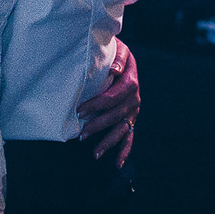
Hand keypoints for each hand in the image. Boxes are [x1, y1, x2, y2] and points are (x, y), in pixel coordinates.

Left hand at [78, 39, 139, 166]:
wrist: (121, 56)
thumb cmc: (114, 52)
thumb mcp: (117, 49)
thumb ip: (117, 58)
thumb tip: (114, 70)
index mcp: (130, 81)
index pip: (113, 96)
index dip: (97, 105)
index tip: (80, 111)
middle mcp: (134, 98)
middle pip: (117, 116)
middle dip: (99, 125)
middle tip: (81, 134)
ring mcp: (133, 111)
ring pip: (122, 129)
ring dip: (109, 142)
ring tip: (95, 153)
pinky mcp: (130, 118)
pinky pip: (129, 137)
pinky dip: (124, 151)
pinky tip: (117, 164)